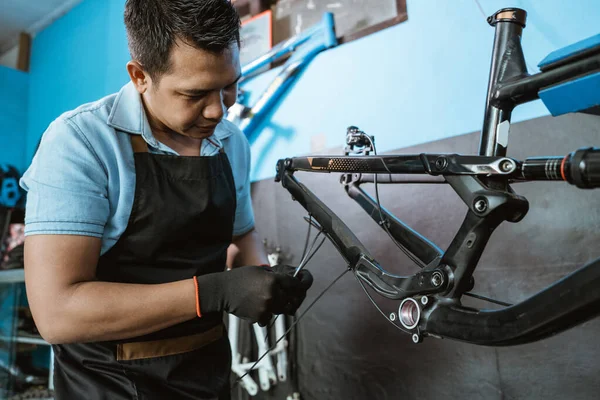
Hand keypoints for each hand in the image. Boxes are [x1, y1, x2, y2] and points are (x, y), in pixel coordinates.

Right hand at [195, 265, 311, 325]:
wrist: (223, 291)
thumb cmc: (241, 278)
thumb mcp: (260, 271)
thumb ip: (276, 276)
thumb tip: (290, 280)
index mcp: (273, 280)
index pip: (296, 285)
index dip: (299, 285)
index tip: (299, 286)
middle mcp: (272, 294)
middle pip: (291, 299)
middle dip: (288, 297)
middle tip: (282, 295)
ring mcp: (267, 307)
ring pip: (281, 310)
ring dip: (277, 306)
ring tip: (265, 300)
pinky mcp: (260, 317)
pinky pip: (269, 317)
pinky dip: (265, 314)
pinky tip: (256, 307)